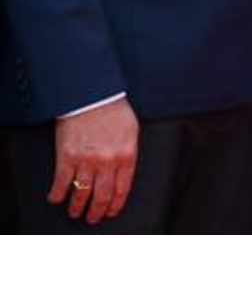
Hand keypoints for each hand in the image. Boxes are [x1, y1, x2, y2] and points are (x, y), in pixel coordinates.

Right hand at [51, 97, 138, 225]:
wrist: (93, 96)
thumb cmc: (113, 111)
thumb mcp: (131, 132)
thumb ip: (128, 153)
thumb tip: (124, 173)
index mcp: (126, 155)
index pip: (122, 189)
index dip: (115, 204)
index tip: (111, 212)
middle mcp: (107, 162)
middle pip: (102, 196)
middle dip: (97, 211)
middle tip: (93, 218)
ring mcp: (86, 161)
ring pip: (82, 193)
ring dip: (77, 207)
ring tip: (76, 212)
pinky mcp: (67, 157)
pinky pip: (61, 183)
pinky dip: (58, 194)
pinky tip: (57, 199)